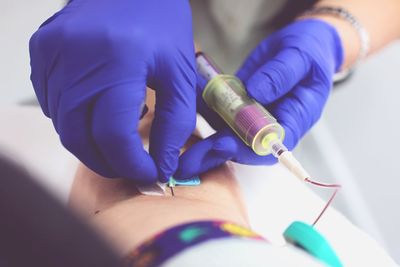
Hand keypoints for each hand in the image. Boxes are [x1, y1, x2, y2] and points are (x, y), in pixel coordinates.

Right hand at [30, 0, 196, 182]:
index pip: (113, 134)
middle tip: (130, 167)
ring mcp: (51, 52)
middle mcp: (75, 57)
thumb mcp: (179, 71)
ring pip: (62, 124)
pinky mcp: (41, 49)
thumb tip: (162, 166)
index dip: (131, 164)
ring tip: (117, 138)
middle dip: (106, 162)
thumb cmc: (161, 21)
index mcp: (117, 60)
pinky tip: (96, 110)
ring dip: (89, 142)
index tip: (149, 173)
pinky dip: (73, 118)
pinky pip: (51, 102)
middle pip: (78, 136)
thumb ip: (175, 122)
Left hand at [176, 19, 342, 178]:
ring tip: (181, 146)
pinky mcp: (241, 107)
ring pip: (229, 135)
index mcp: (296, 117)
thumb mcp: (300, 56)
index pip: (272, 145)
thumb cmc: (309, 51)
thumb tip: (257, 92)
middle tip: (190, 158)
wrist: (302, 46)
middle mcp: (274, 124)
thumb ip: (281, 74)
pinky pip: (221, 114)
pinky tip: (183, 113)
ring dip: (205, 143)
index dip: (247, 149)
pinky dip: (204, 113)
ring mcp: (255, 117)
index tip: (222, 144)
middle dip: (217, 152)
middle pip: (246, 146)